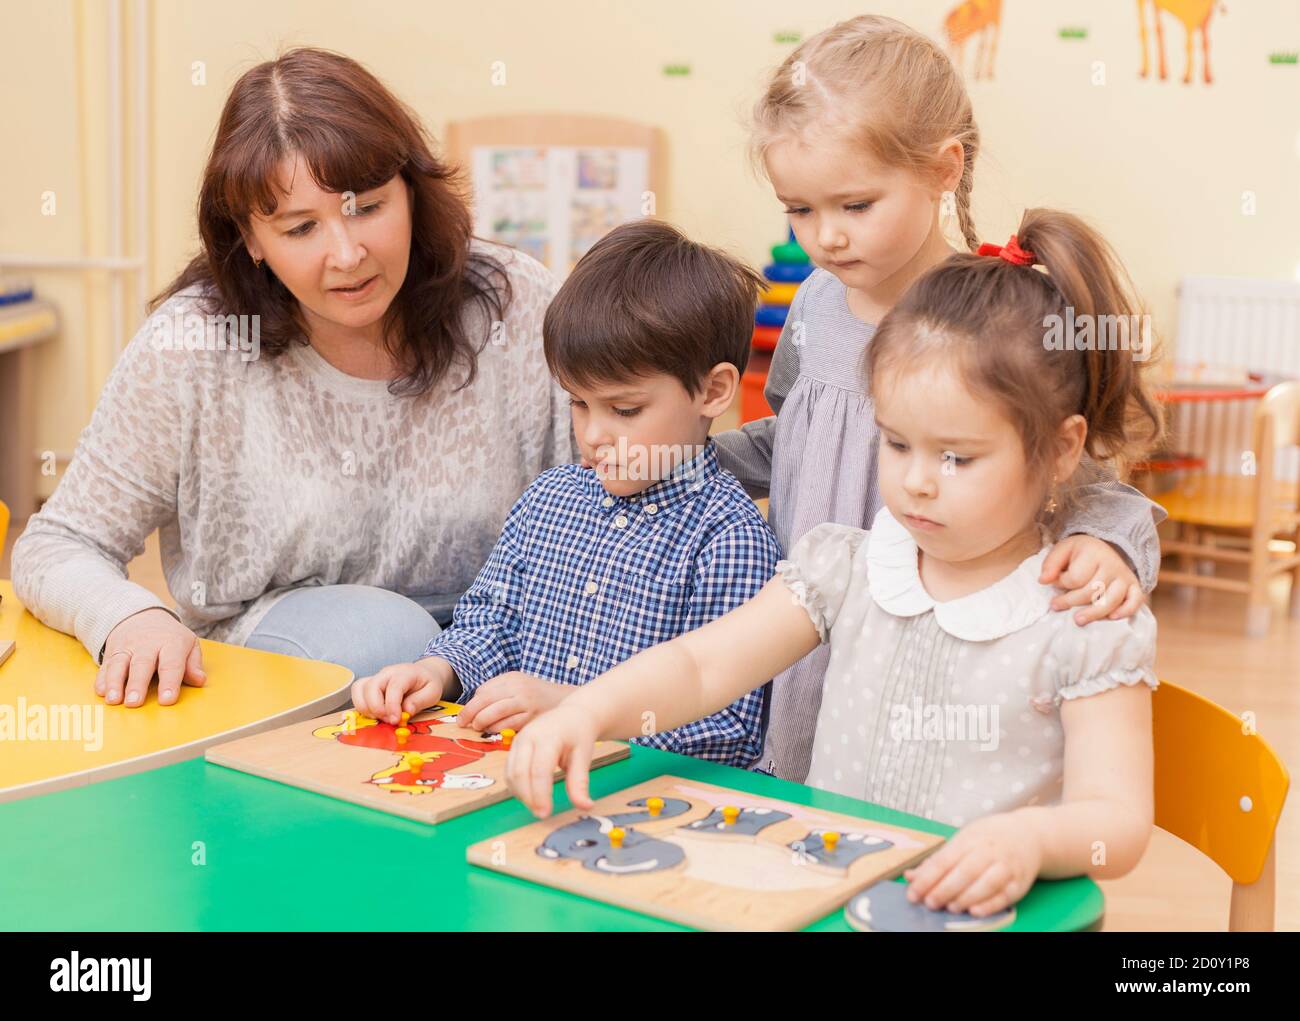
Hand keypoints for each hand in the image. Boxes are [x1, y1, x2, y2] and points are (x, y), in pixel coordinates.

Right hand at [96, 607, 205, 707]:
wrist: (143, 616)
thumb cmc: (170, 637)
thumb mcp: (189, 644)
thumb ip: (193, 664)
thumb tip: (199, 680)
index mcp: (171, 643)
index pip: (171, 664)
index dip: (169, 682)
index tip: (167, 700)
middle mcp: (147, 645)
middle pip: (141, 665)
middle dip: (137, 684)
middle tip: (135, 703)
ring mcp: (127, 648)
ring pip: (119, 665)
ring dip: (115, 683)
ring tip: (114, 701)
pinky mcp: (112, 652)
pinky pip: (105, 666)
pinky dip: (102, 679)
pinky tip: (102, 692)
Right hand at [351, 657, 451, 722]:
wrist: (423, 673)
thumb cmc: (427, 683)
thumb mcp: (433, 692)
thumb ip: (420, 701)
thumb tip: (406, 711)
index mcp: (405, 673)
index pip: (394, 687)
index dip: (392, 706)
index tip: (396, 720)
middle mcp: (387, 673)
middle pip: (371, 686)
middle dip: (377, 708)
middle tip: (389, 720)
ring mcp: (376, 677)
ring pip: (359, 689)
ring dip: (366, 708)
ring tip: (380, 718)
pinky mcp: (369, 684)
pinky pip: (357, 693)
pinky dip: (361, 706)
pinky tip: (374, 714)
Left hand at [457, 672, 573, 733]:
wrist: (566, 700)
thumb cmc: (538, 696)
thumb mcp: (518, 685)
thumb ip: (499, 692)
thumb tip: (474, 707)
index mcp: (511, 678)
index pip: (483, 691)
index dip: (470, 704)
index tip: (464, 715)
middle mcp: (518, 687)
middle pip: (485, 699)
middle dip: (470, 713)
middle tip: (463, 724)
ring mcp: (526, 702)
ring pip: (495, 712)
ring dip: (482, 722)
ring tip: (478, 727)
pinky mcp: (532, 717)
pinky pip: (508, 725)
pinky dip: (497, 729)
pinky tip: (494, 731)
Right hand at [505, 702, 599, 817]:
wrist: (572, 714)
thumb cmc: (578, 734)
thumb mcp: (584, 756)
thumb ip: (580, 782)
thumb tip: (585, 806)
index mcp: (548, 737)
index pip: (539, 770)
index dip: (540, 794)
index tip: (546, 813)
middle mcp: (528, 737)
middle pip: (520, 773)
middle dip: (528, 797)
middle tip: (542, 813)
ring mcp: (518, 741)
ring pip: (511, 774)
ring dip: (521, 794)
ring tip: (538, 806)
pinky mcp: (513, 747)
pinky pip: (508, 771)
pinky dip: (516, 787)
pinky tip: (530, 796)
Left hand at [901, 811, 1042, 917]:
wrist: (1029, 834)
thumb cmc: (989, 838)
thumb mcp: (962, 840)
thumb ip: (937, 860)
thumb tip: (910, 876)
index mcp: (970, 839)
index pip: (945, 860)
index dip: (927, 878)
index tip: (913, 892)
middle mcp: (989, 851)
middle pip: (964, 872)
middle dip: (944, 889)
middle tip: (929, 903)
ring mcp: (1007, 866)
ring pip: (986, 883)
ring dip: (966, 897)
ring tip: (950, 907)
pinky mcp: (1020, 882)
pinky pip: (1005, 896)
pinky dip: (990, 905)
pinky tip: (975, 911)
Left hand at [1040, 535, 1143, 624]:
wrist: (1107, 547)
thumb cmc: (1081, 552)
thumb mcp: (1063, 550)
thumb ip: (1051, 564)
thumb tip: (1043, 581)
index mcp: (1093, 553)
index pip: (1076, 577)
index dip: (1062, 583)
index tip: (1056, 583)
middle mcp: (1112, 565)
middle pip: (1092, 591)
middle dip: (1071, 601)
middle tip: (1055, 606)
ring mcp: (1125, 577)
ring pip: (1111, 599)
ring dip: (1094, 613)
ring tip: (1078, 620)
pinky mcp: (1134, 586)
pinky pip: (1135, 601)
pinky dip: (1126, 611)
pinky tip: (1112, 618)